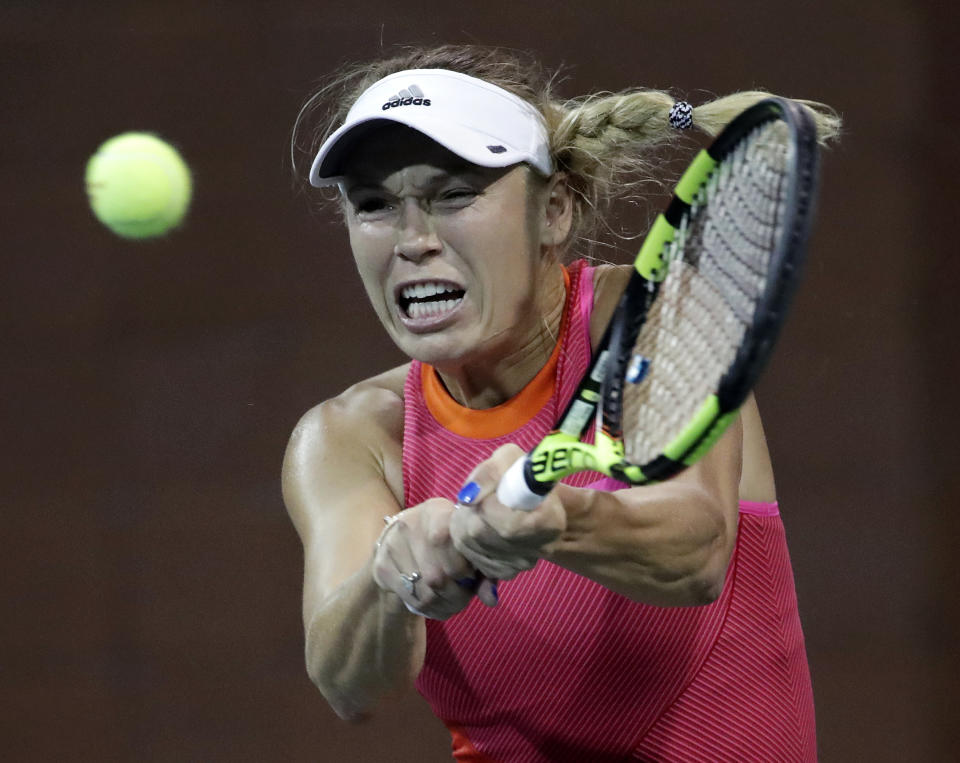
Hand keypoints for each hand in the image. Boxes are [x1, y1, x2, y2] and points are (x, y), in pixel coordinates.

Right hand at [372, 498, 497, 618]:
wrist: (398, 541)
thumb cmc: (442, 542)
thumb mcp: (463, 545)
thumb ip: (482, 569)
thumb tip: (491, 599)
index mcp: (436, 511)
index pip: (451, 543)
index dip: (465, 567)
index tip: (471, 575)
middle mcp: (410, 524)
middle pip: (439, 573)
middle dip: (458, 592)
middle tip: (465, 594)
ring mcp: (392, 546)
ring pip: (426, 591)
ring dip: (445, 604)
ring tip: (454, 602)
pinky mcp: (382, 567)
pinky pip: (412, 599)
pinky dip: (430, 609)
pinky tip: (438, 605)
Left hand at [449, 444, 566, 581]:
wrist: (538, 503)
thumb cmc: (524, 476)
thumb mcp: (512, 458)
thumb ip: (491, 471)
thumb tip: (468, 497)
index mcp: (549, 521)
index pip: (507, 524)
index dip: (488, 504)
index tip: (489, 493)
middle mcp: (537, 549)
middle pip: (479, 532)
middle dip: (470, 510)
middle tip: (480, 498)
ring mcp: (519, 564)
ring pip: (467, 543)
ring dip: (464, 520)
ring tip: (479, 509)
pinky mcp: (502, 572)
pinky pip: (468, 554)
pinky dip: (467, 537)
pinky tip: (481, 525)